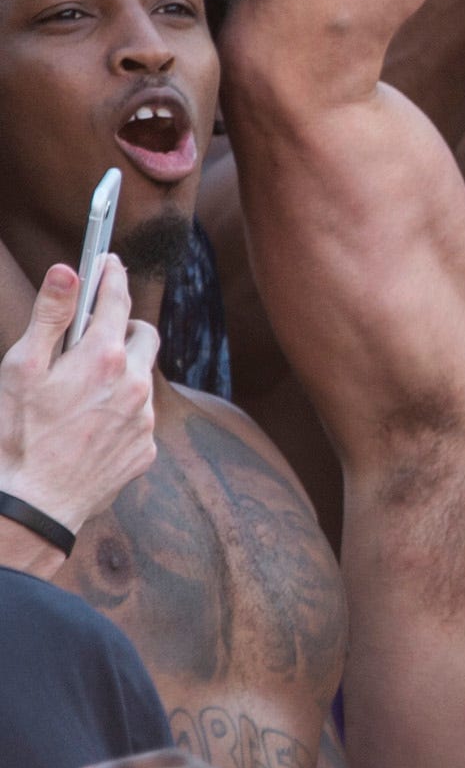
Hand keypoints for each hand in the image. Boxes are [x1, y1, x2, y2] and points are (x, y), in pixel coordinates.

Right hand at [0, 261, 157, 557]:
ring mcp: (145, 419)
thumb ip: (50, 316)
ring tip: (84, 384)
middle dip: (124, 325)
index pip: (117, 300)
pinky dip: (121, 409)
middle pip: (145, 336)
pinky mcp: (146, 448)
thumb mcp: (21, 368)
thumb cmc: (17, 434)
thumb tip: (68, 270)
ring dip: (122, 370)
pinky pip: (140, 417)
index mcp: (104, 358)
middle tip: (95, 330)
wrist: (33, 506)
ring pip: (143, 377)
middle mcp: (136, 385)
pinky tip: (89, 423)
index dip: (111, 275)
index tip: (108, 261)